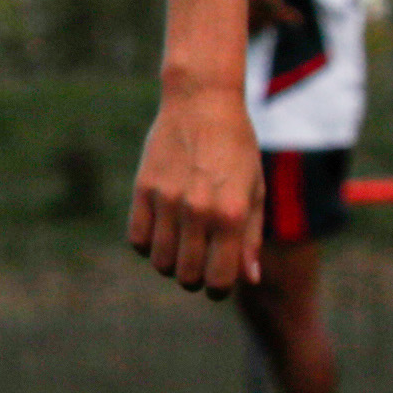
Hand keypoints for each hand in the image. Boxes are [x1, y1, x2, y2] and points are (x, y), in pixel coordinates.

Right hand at [127, 92, 265, 297]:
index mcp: (232, 213)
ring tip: (181, 247)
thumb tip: (249, 280)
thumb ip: (251, 238)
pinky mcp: (142, 190)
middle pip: (186, 276)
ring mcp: (167, 200)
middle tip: (200, 266)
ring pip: (159, 261)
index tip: (219, 283)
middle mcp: (198, 210)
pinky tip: (162, 231)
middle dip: (195, 279)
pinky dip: (148, 245)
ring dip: (170, 263)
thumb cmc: (237, 148)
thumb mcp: (255, 191)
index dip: (219, 289)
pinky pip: (137, 239)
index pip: (220, 278)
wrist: (202, 103)